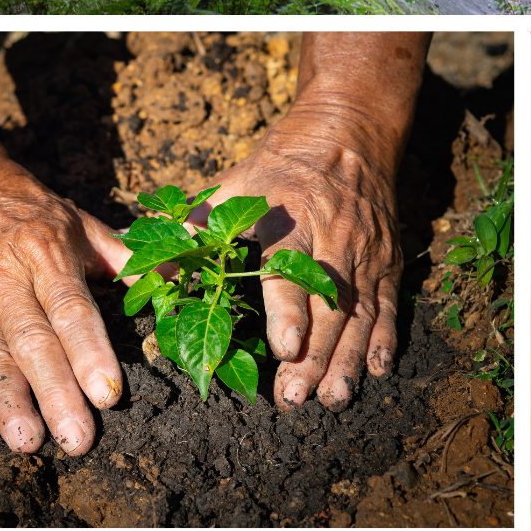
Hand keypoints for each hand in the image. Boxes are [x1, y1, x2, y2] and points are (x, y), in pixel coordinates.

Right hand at [0, 32, 130, 454]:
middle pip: (34, 344)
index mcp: (45, 255)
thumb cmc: (25, 209)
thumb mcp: (78, 223)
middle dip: (57, 395)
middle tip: (78, 438)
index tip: (109, 394)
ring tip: (28, 441)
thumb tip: (175, 277)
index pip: (72, 311)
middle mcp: (3, 279)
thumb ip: (124, 257)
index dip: (91, 354)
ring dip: (10, 402)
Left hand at [193, 32, 425, 410]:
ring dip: (348, 359)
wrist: (350, 131)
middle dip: (314, 355)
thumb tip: (142, 258)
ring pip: (360, 313)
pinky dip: (385, 339)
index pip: (289, 270)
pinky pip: (389, 305)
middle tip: (296, 398)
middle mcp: (335, 237)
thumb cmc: (282, 163)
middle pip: (328, 306)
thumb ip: (197, 224)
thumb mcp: (237, 182)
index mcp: (291, 216)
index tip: (283, 349)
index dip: (287, 312)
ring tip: (333, 399)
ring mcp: (366, 252)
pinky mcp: (387, 261)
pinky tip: (377, 371)